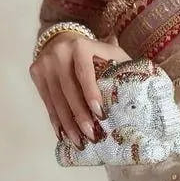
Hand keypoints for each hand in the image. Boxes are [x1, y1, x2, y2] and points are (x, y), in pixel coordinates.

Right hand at [29, 31, 131, 146]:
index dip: (91, 95)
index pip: (85, 73)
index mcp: (80, 46)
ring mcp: (44, 64)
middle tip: (91, 136)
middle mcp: (59, 53)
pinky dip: (56, 120)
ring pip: (56, 100)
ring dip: (68, 124)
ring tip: (79, 142)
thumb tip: (144, 86)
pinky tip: (63, 135)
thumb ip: (121, 65)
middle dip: (80, 116)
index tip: (101, 115)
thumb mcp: (109, 52)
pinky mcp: (35, 74)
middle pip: (69, 91)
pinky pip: (47, 102)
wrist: (63, 38)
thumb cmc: (95, 51)